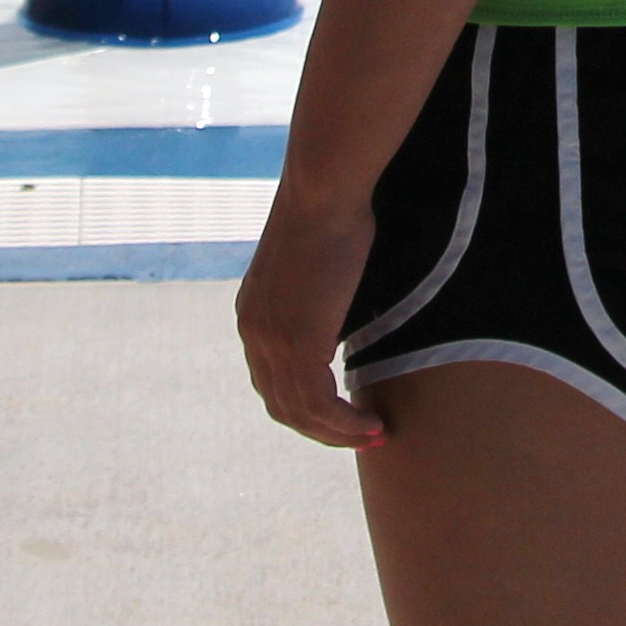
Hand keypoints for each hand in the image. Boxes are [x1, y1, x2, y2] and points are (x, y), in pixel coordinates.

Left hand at [236, 185, 384, 449]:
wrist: (323, 191)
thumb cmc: (334, 210)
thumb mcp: (319, 262)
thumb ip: (321, 295)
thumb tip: (348, 307)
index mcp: (253, 315)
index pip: (271, 380)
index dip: (306, 404)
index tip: (342, 412)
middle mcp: (252, 333)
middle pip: (280, 405)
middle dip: (321, 428)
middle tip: (361, 433)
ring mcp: (270, 342)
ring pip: (299, 412)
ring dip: (337, 432)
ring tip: (373, 434)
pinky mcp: (296, 345)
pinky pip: (318, 405)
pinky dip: (345, 423)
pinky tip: (372, 422)